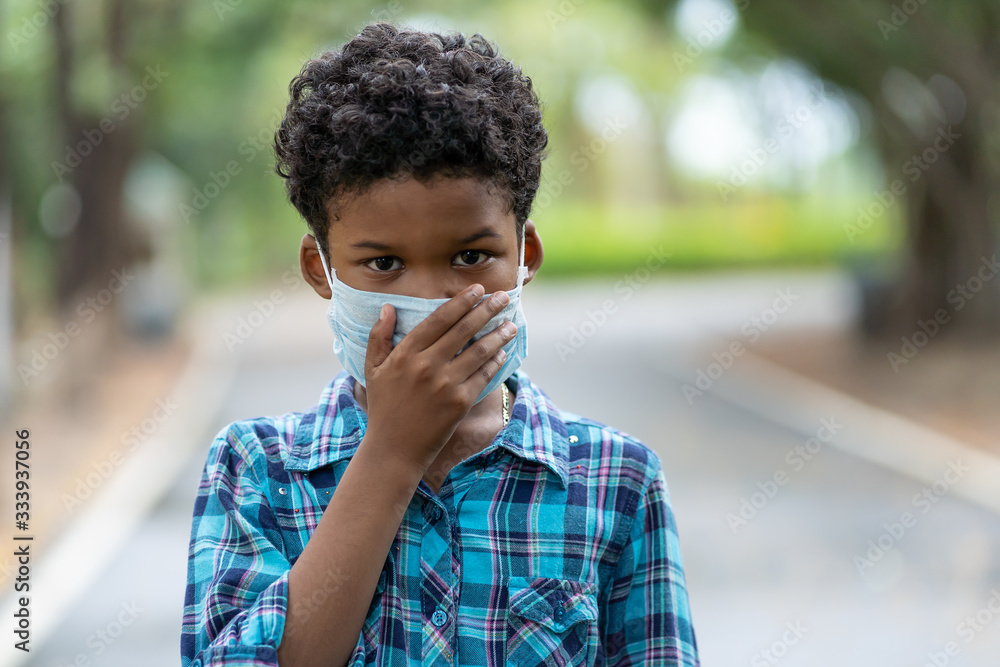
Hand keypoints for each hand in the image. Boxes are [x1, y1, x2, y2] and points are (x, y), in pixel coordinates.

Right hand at [358, 283, 516, 472]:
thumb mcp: (372, 370)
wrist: (394, 449)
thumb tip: (388, 308)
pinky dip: (495, 362)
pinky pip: (483, 376)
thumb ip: (379, 337)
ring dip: (498, 335)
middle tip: (502, 297)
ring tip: (510, 324)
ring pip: (479, 351)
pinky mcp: (460, 402)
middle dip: (486, 310)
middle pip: (463, 330)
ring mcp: (445, 384)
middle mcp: (426, 366)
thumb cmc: (384, 408)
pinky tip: (503, 353)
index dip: (460, 302)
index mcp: (405, 354)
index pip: (438, 320)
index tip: (477, 290)